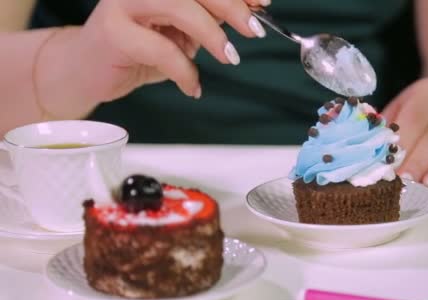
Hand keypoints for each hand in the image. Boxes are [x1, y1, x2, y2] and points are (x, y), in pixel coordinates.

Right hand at [67, 0, 268, 102]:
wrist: (87, 71)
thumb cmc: (138, 49)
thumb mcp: (182, 30)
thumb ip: (209, 19)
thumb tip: (252, 14)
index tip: (263, 2)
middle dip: (232, 7)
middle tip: (254, 30)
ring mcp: (124, 3)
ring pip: (179, 7)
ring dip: (211, 35)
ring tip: (229, 57)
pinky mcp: (113, 31)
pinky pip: (163, 50)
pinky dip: (186, 72)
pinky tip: (192, 86)